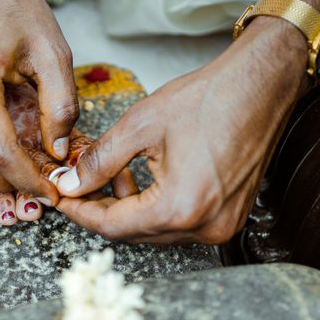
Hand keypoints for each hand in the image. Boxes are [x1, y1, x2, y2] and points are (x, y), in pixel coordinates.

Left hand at [53, 17, 309, 243]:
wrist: (261, 86)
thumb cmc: (208, 99)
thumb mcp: (140, 125)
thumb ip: (99, 161)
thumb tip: (69, 184)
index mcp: (181, 208)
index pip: (113, 226)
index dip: (80, 212)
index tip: (59, 198)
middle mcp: (205, 227)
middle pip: (134, 234)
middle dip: (101, 211)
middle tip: (75, 188)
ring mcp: (222, 226)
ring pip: (155, 231)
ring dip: (128, 211)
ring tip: (109, 178)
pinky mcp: (230, 217)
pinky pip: (180, 224)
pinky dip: (155, 209)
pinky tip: (141, 183)